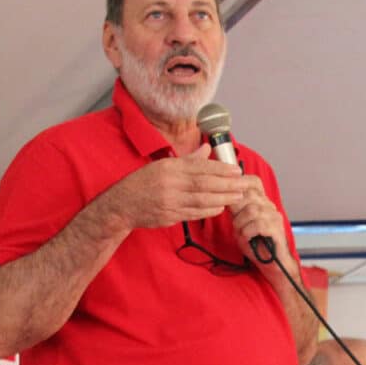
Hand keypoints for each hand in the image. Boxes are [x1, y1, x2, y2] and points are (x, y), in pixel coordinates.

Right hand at [100, 143, 247, 229]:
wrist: (122, 205)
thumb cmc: (143, 183)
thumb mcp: (163, 165)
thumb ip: (188, 159)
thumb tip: (207, 149)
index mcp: (169, 167)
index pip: (200, 167)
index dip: (220, 169)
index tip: (236, 170)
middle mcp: (170, 183)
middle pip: (204, 184)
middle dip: (227, 184)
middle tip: (243, 184)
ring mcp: (169, 201)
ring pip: (201, 200)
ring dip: (222, 198)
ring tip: (237, 196)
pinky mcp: (169, 215)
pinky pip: (194, 213)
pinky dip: (209, 210)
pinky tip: (220, 207)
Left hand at [229, 174, 289, 263]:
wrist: (271, 264)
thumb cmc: (256, 245)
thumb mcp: (240, 224)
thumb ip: (235, 211)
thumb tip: (224, 199)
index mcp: (261, 202)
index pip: (253, 182)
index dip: (241, 182)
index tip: (229, 192)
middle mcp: (269, 206)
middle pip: (249, 194)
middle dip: (236, 208)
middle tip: (235, 222)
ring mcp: (274, 217)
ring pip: (252, 210)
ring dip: (240, 223)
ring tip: (241, 232)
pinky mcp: (276, 229)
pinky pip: (258, 224)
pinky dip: (248, 231)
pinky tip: (247, 237)